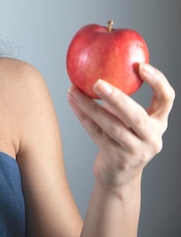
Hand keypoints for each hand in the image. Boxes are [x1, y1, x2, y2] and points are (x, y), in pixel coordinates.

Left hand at [67, 63, 174, 188]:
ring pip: (111, 126)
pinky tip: (72, 101)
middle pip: (136, 116)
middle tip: (97, 82)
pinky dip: (82, 116)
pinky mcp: (117, 158)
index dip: (157, 82)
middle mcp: (152, 137)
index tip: (140, 66)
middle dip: (117, 98)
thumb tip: (97, 63)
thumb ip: (121, 98)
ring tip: (73, 90)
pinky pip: (96, 133)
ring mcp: (135, 150)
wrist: (118, 174)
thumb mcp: (128, 118)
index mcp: (159, 122)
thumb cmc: (122, 137)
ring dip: (90, 106)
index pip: (167, 99)